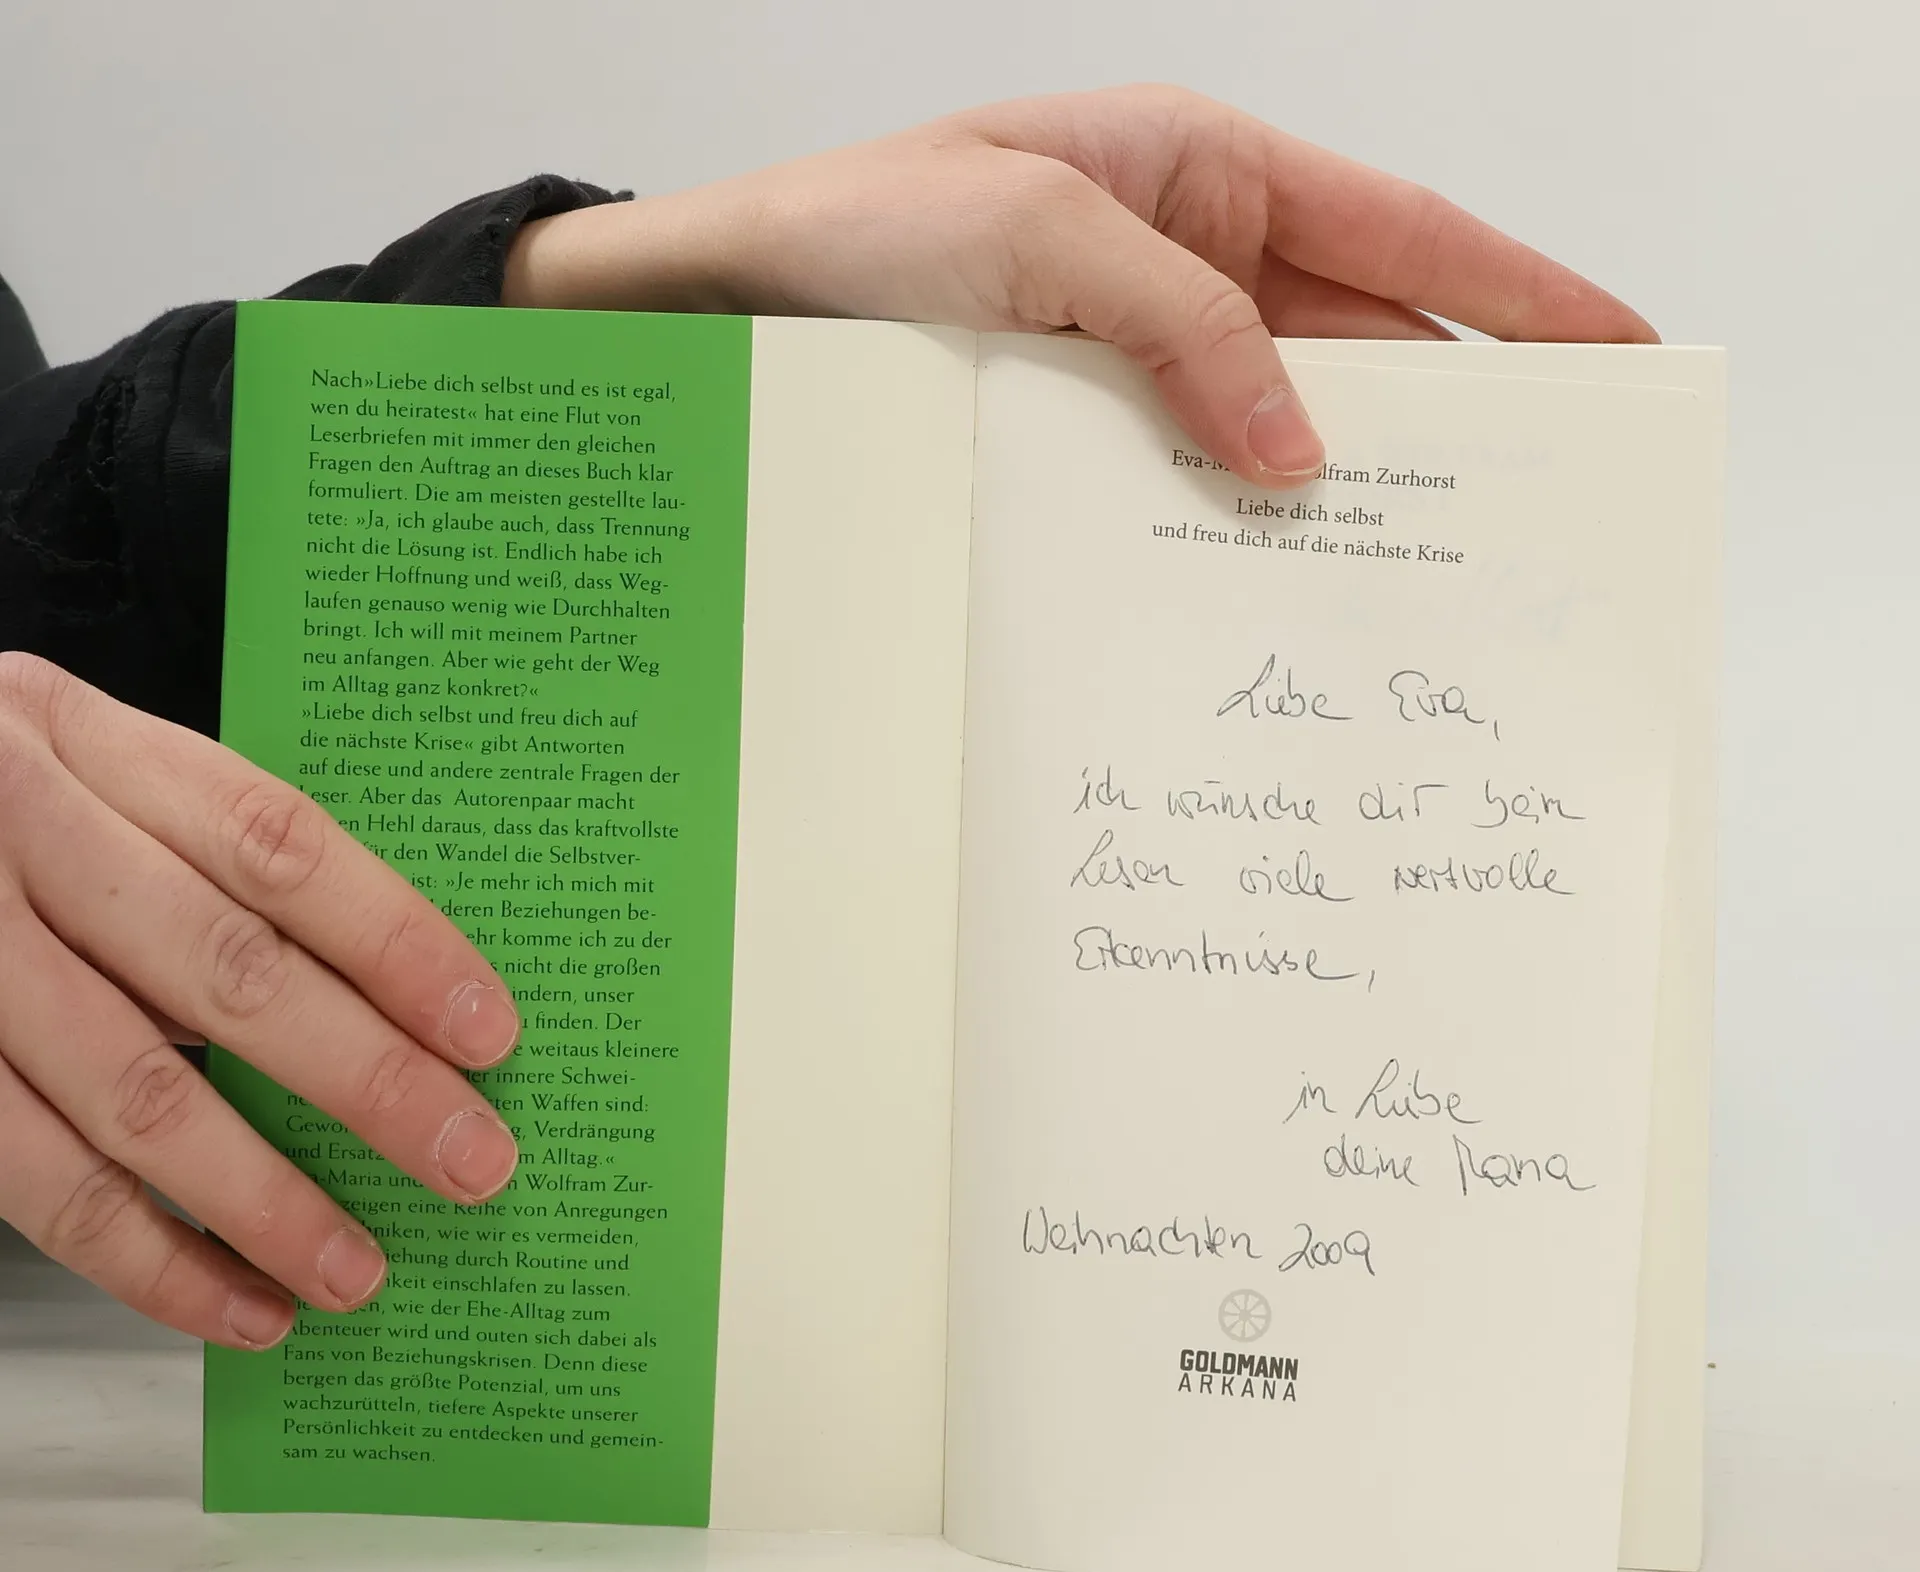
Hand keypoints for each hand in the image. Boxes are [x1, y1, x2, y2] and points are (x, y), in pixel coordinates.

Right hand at [0, 655, 522, 1348]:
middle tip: (472, 1163)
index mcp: (87, 744)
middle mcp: (17, 834)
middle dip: (368, 1082)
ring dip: (264, 1202)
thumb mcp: (83, 774)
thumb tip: (386, 1007)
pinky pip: (37, 1182)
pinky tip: (240, 1303)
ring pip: (133, 1094)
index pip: (276, 845)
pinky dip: (149, 1261)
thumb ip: (202, 865)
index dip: (394, 942)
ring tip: (357, 1271)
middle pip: (227, 972)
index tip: (489, 1031)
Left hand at [504, 84, 1656, 487]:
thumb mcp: (1031, 236)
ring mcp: (1133, 364)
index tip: (1624, 353)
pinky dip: (1231, 531)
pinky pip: (1186, 484)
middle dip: (1448, 427)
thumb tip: (1296, 452)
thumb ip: (1181, 331)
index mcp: (1199, 171)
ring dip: (1335, 499)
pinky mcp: (1078, 442)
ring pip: (1275, 431)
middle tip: (1532, 518)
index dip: (1524, 296)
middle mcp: (1183, 267)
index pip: (1404, 237)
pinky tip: (1269, 585)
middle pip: (1360, 350)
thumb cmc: (850, 232)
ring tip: (1418, 582)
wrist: (705, 317)